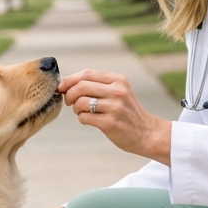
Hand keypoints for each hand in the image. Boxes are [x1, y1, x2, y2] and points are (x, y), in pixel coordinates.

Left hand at [57, 69, 171, 164]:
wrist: (146, 133)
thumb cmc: (126, 112)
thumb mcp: (118, 91)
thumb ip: (97, 85)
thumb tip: (66, 84)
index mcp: (118, 80)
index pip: (87, 74)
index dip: (70, 80)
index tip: (61, 87)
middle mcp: (118, 91)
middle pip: (81, 87)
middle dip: (69, 95)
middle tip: (70, 102)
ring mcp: (115, 107)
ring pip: (80, 102)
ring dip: (76, 108)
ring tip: (82, 112)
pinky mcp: (110, 123)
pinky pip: (84, 117)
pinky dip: (82, 119)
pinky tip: (90, 120)